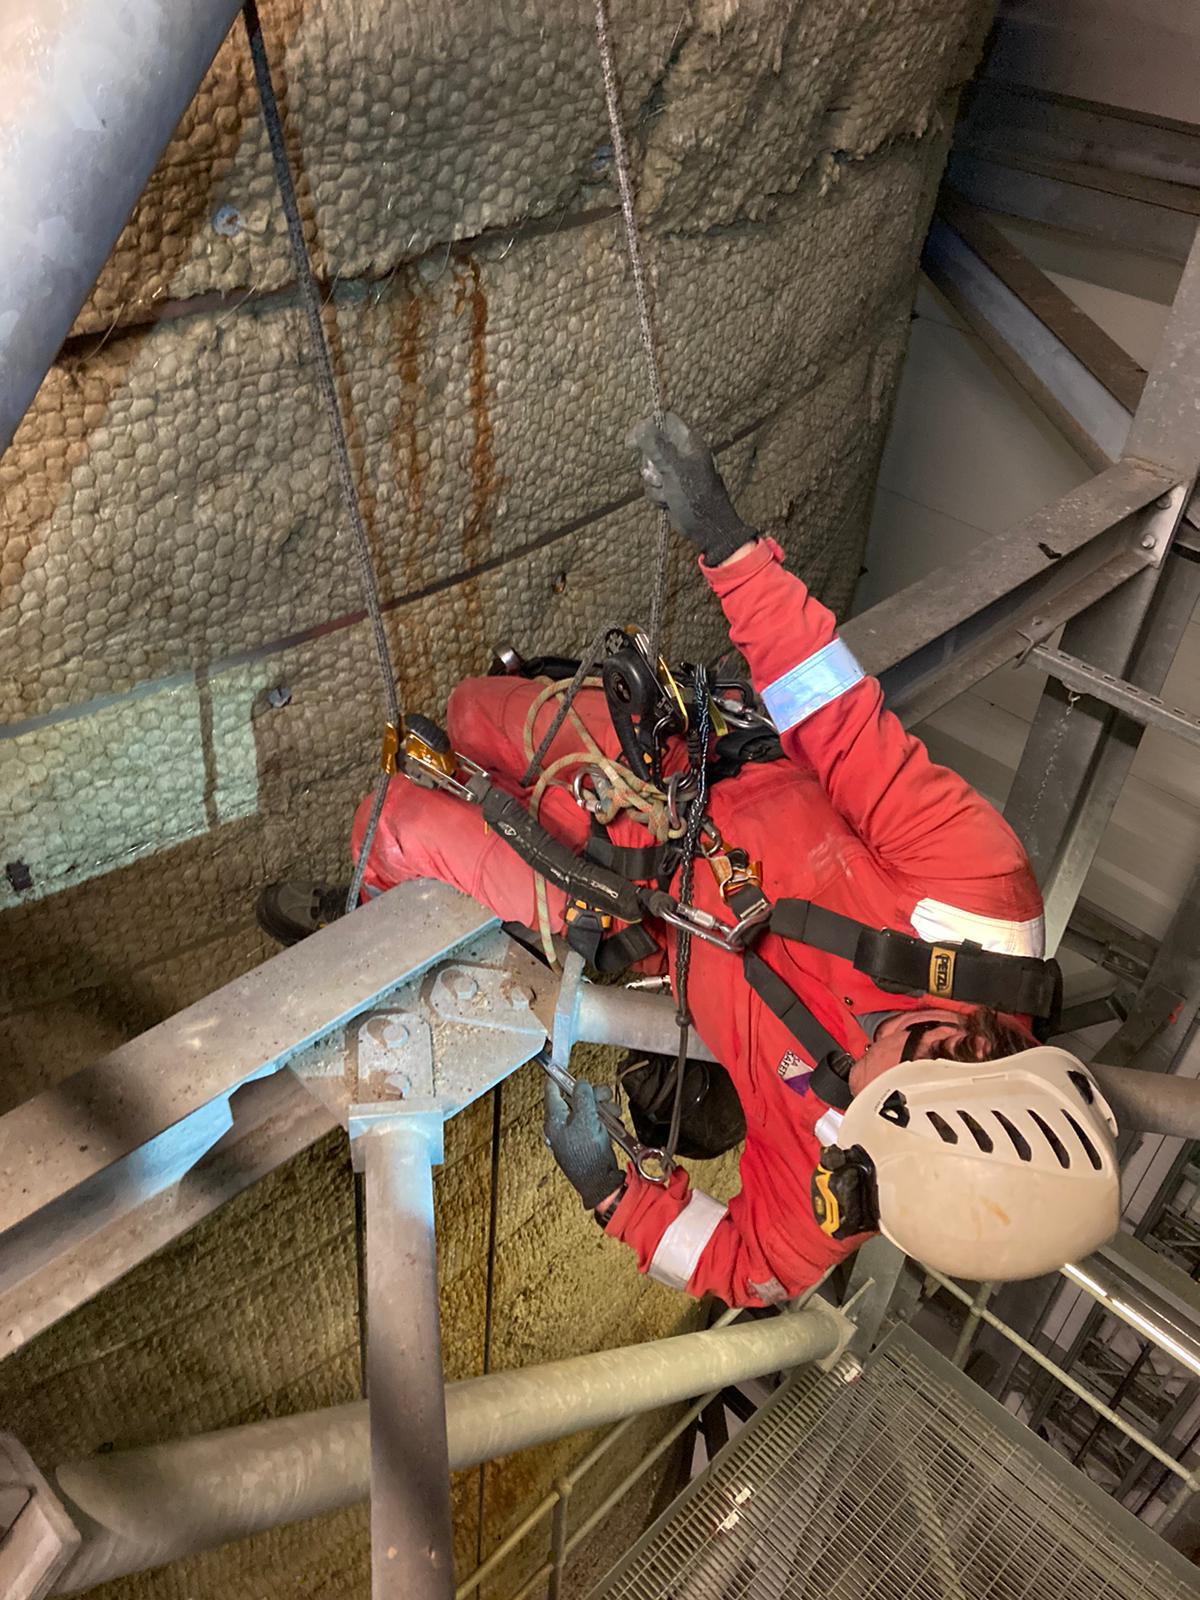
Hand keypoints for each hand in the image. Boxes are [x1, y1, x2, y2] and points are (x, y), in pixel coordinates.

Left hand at [543, 1079, 623, 1210]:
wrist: (601, 1183)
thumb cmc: (589, 1153)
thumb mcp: (586, 1119)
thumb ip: (583, 1097)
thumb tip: (581, 1083)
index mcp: (554, 1119)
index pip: (552, 1090)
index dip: (558, 1075)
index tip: (561, 1061)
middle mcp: (560, 1125)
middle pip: (575, 1098)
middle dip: (593, 1095)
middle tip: (606, 1096)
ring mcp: (573, 1134)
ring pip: (587, 1109)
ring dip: (603, 1107)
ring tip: (614, 1113)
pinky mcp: (585, 1141)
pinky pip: (594, 1122)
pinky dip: (604, 1120)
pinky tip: (614, 1124)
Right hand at [626, 412, 755, 565]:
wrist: (705, 527)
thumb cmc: (695, 495)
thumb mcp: (674, 468)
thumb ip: (655, 447)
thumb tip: (638, 429)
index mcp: (688, 442)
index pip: (665, 421)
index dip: (647, 427)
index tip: (632, 440)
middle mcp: (681, 454)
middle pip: (652, 446)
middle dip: (650, 464)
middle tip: (658, 475)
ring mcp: (675, 472)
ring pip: (649, 469)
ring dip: (653, 483)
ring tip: (666, 492)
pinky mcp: (669, 488)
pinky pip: (652, 486)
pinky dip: (656, 495)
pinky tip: (667, 502)